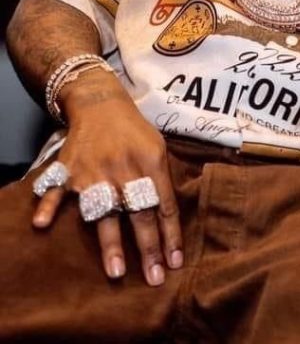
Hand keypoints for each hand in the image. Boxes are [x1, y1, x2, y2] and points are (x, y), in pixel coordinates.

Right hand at [32, 69, 181, 286]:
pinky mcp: (70, 170)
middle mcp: (124, 168)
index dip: (170, 235)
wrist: (100, 103)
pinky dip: (49, 205)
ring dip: (110, 241)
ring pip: (104, 211)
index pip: (164, 204)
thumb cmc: (134, 131)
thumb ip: (162, 180)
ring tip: (116, 271)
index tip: (174, 264)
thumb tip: (170, 220)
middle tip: (153, 278)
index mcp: (151, 162)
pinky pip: (57, 190)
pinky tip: (42, 224)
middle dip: (148, 247)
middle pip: (139, 212)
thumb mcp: (158, 147)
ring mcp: (95, 171)